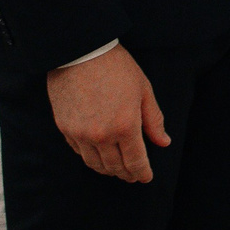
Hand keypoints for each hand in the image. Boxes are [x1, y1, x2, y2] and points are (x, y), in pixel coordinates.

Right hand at [46, 45, 169, 182]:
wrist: (80, 52)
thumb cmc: (116, 67)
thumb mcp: (143, 90)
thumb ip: (154, 120)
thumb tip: (163, 142)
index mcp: (125, 126)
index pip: (135, 161)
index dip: (142, 173)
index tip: (146, 178)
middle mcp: (101, 136)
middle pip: (115, 167)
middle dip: (126, 174)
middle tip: (132, 176)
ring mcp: (80, 134)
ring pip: (95, 164)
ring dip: (108, 169)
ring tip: (116, 169)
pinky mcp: (65, 128)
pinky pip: (79, 152)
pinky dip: (90, 157)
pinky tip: (98, 154)